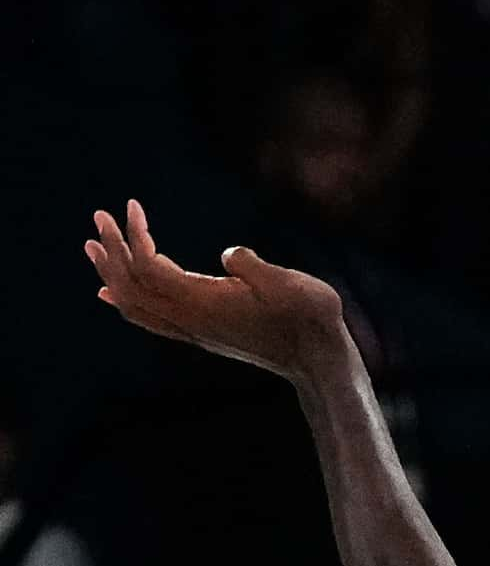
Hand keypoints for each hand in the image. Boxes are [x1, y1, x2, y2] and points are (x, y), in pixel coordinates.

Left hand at [85, 202, 355, 386]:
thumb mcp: (287, 283)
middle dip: (111, 250)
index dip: (134, 236)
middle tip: (99, 217)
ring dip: (111, 274)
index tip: (130, 206)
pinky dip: (125, 299)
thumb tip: (228, 255)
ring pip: (134, 304)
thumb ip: (251, 266)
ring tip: (96, 248)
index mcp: (204, 303)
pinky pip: (148, 318)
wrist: (316, 359)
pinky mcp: (201, 333)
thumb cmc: (307, 316)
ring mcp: (193, 330)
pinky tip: (113, 293)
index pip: (149, 268)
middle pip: (131, 286)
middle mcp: (190, 320)